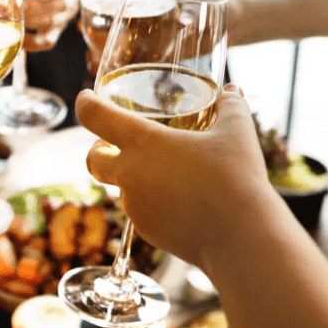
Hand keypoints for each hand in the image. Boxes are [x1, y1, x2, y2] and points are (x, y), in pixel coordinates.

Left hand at [75, 85, 271, 266]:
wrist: (241, 238)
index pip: (95, 116)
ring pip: (122, 188)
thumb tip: (232, 90)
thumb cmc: (237, 178)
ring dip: (133, 178)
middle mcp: (129, 174)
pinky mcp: (147, 231)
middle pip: (93, 160)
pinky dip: (154, 203)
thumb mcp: (237, 132)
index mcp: (143, 142)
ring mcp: (135, 206)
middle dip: (97, 150)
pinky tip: (182, 202)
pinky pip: (143, 212)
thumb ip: (231, 105)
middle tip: (112, 143)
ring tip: (167, 173)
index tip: (86, 99)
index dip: (86, 104)